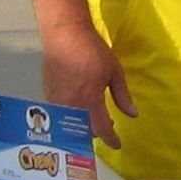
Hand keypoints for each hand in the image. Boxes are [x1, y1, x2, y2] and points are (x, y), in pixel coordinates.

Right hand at [41, 23, 132, 149]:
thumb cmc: (92, 50)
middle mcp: (70, 105)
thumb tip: (132, 114)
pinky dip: (72, 116)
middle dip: (97, 132)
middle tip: (108, 124)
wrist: (64, 35)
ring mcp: (57, 101)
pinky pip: (61, 114)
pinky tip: (80, 106)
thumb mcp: (114, 72)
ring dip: (83, 125)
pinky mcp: (48, 94)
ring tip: (95, 115)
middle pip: (83, 131)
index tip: (117, 144)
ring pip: (70, 125)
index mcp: (89, 100)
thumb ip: (122, 96)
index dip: (110, 139)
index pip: (101, 129)